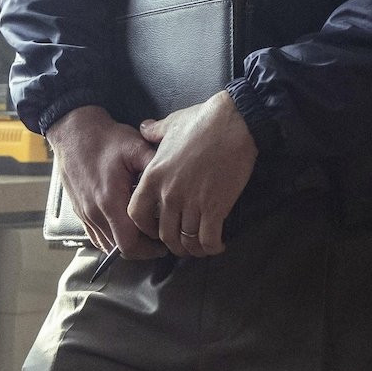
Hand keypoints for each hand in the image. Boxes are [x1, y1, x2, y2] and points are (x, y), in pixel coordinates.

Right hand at [44, 105, 162, 259]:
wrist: (74, 132)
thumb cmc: (104, 139)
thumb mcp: (135, 146)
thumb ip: (155, 164)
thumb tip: (175, 178)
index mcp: (110, 200)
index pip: (129, 243)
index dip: (150, 248)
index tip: (165, 241)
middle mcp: (95, 213)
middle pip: (119, 250)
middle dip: (142, 251)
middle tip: (159, 243)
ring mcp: (85, 214)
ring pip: (107, 246)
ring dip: (126, 246)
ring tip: (145, 236)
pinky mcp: (80, 212)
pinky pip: (96, 237)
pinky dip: (112, 239)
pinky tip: (126, 228)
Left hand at [130, 91, 257, 257]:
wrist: (235, 123)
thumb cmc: (203, 121)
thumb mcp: (171, 124)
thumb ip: (154, 131)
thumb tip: (145, 128)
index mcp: (154, 177)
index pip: (136, 214)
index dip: (145, 227)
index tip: (156, 229)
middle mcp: (169, 195)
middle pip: (164, 234)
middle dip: (173, 244)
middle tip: (183, 243)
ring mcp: (192, 203)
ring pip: (186, 240)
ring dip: (193, 249)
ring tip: (201, 248)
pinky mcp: (215, 208)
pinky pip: (208, 239)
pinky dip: (212, 247)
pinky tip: (218, 245)